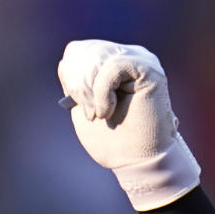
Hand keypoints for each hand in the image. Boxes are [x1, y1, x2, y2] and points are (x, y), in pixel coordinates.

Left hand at [57, 39, 199, 210]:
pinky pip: (112, 66)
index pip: (78, 51)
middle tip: (91, 114)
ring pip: (97, 57)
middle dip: (78, 86)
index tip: (77, 105)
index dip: (71, 77)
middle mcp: (126, 54)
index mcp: (110, 62)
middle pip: (84, 51)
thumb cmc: (112, 141)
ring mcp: (138, 59)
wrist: (136, 162)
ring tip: (99, 114)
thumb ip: (74, 84)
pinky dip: (102, 93)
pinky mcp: (148, 68)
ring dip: (90, 91)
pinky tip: (108, 111)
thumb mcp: (83, 109)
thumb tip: (66, 62)